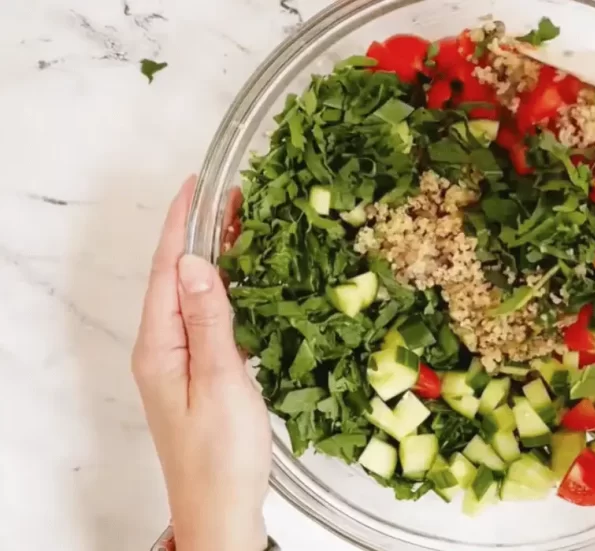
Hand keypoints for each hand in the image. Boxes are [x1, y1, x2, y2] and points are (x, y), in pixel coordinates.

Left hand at [132, 176, 271, 550]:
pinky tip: (243, 282)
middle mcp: (161, 350)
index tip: (195, 186)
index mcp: (159, 347)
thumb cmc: (222, 457)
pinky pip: (205, 318)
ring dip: (212, 259)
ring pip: (192, 296)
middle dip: (197, 233)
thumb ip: (208, 320)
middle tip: (230, 197)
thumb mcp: (220, 382)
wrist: (222, 510)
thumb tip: (192, 262)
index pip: (165, 271)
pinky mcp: (198, 375)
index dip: (179, 225)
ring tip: (239, 226)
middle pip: (174, 278)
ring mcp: (178, 363)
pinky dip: (223, 291)